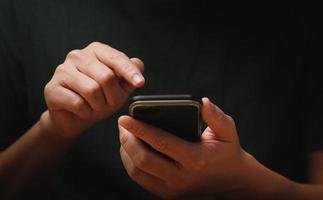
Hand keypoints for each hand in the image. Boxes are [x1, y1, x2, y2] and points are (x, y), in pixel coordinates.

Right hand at [42, 42, 144, 138]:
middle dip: (113, 96)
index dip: (129, 72)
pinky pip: (78, 104)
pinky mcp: (52, 88)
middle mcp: (77, 55)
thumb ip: (129, 74)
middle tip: (108, 103)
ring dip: (98, 106)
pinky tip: (82, 111)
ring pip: (92, 91)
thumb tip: (138, 64)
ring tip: (94, 106)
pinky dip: (86, 113)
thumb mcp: (119, 87)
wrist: (75, 119)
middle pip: (106, 77)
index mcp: (96, 51)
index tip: (140, 83)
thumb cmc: (99, 99)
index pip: (116, 58)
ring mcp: (62, 70)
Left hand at [118, 97, 252, 198]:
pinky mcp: (167, 194)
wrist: (231, 180)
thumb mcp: (228, 132)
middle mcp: (181, 177)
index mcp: (195, 159)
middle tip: (122, 124)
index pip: (161, 142)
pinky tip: (130, 148)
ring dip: (126, 151)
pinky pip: (140, 179)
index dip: (140, 129)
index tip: (124, 118)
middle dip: (127, 140)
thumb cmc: (227, 151)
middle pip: (143, 159)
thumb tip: (203, 102)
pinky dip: (130, 163)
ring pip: (138, 171)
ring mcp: (172, 189)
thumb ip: (216, 116)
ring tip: (124, 134)